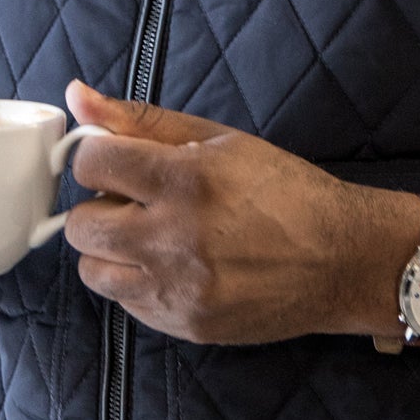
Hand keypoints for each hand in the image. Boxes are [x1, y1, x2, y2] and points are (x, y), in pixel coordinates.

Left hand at [61, 79, 389, 344]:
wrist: (341, 259)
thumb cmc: (284, 190)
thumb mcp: (218, 139)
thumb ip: (142, 120)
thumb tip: (78, 95)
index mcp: (186, 179)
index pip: (91, 163)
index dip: (99, 156)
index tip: (120, 161)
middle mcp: (175, 238)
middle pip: (81, 224)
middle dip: (100, 206)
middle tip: (136, 201)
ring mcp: (178, 289)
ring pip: (92, 270)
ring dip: (111, 249)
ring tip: (151, 236)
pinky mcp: (184, 324)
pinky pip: (125, 303)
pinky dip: (137, 281)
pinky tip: (173, 265)